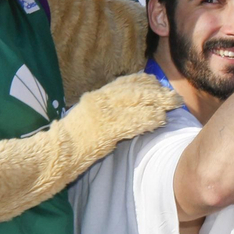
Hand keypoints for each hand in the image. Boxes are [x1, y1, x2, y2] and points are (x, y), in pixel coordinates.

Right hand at [69, 72, 183, 142]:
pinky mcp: (108, 129)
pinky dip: (150, 119)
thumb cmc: (75, 137)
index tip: (158, 83)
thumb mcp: (89, 113)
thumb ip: (108, 106)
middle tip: (174, 96)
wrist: (59, 152)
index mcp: (97, 95)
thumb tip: (130, 103)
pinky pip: (134, 121)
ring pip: (138, 102)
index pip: (125, 82)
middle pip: (136, 90)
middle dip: (158, 92)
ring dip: (159, 102)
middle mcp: (102, 99)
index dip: (145, 81)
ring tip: (174, 105)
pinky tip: (162, 119)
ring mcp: (105, 113)